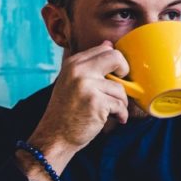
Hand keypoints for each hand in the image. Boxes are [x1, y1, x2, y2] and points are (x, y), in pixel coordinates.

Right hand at [18, 42, 129, 180]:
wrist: (55, 136)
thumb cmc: (67, 111)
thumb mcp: (72, 81)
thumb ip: (89, 64)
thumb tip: (109, 44)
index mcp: (73, 64)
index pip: (104, 49)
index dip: (116, 62)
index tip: (116, 76)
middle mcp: (79, 71)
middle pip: (116, 58)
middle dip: (124, 72)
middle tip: (119, 88)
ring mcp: (87, 86)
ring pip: (120, 88)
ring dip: (121, 103)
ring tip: (113, 111)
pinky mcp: (96, 102)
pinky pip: (120, 104)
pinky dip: (121, 114)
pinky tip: (116, 119)